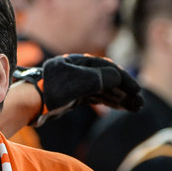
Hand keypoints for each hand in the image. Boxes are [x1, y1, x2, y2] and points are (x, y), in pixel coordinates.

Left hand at [13, 54, 142, 126]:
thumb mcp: (79, 82)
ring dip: (121, 98)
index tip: (137, 93)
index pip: (109, 70)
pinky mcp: (74, 96)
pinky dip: (110, 102)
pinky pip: (97, 97)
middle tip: (140, 103)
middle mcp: (81, 71)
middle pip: (109, 79)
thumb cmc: (53, 90)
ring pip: (105, 89)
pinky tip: (121, 107)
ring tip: (135, 108)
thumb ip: (100, 78)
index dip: (125, 81)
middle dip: (126, 91)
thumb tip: (118, 77)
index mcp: (82, 62)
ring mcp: (78, 83)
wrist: (31, 102)